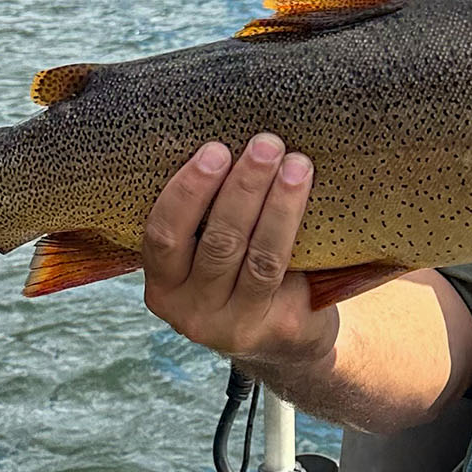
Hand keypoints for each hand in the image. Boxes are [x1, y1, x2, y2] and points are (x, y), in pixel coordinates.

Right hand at [142, 133, 336, 370]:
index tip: (215, 149)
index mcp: (163, 286)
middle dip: (243, 187)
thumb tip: (227, 131)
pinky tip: (307, 195)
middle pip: (216, 242)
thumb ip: (204, 216)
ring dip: (278, 204)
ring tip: (296, 164)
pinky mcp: (276, 329)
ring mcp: (233, 326)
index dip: (187, 191)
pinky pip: (286, 272)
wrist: (287, 340)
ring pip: (257, 257)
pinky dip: (295, 228)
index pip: (163, 235)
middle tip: (266, 144)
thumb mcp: (207, 255)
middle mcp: (189, 312)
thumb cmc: (241, 275)